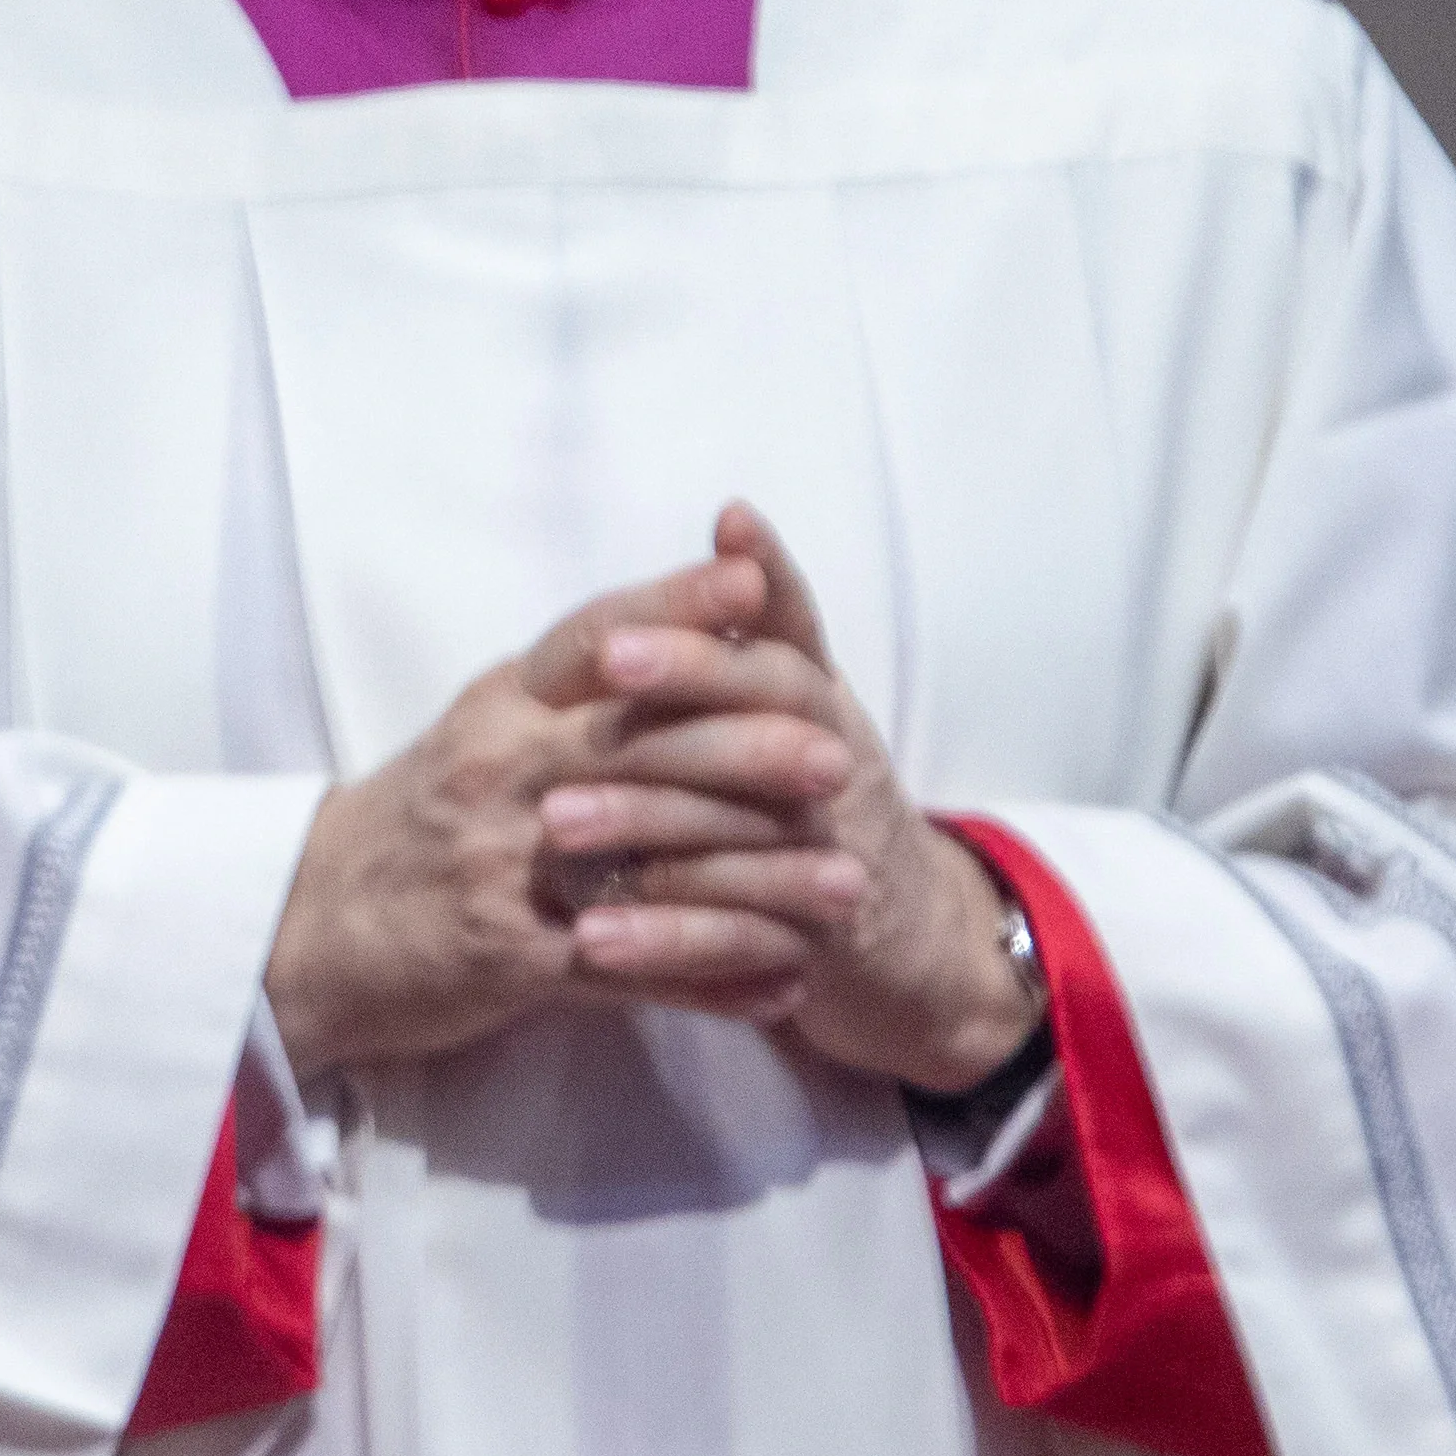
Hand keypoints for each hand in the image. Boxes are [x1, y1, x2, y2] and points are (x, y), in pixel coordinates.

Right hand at [265, 548, 860, 1078]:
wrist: (305, 928)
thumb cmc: (413, 825)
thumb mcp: (475, 737)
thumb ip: (564, 696)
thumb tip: (670, 632)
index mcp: (496, 707)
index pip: (593, 639)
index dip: (676, 605)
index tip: (757, 581)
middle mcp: (497, 772)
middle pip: (638, 745)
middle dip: (748, 750)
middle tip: (840, 758)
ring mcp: (503, 865)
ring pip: (652, 864)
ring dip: (762, 881)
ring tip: (850, 889)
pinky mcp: (509, 957)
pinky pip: (632, 970)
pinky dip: (714, 980)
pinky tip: (784, 986)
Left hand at [577, 505, 1042, 1093]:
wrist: (902, 938)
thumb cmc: (815, 793)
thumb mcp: (799, 704)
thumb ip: (757, 626)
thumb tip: (732, 512)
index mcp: (818, 703)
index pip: (779, 639)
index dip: (717, 612)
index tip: (653, 593)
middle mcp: (837, 765)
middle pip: (769, 714)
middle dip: (688, 681)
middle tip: (603, 667)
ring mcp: (833, 854)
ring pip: (740, 828)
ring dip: (646, 820)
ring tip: (554, 821)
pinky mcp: (816, 943)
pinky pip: (737, 940)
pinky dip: (665, 939)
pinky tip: (591, 937)